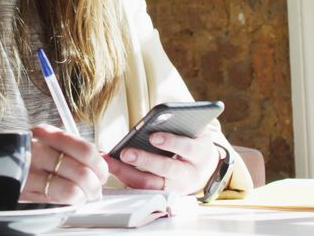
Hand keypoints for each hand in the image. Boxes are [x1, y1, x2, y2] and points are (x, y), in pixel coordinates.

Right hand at [21, 124, 108, 204]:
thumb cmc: (26, 154)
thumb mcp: (45, 142)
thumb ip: (70, 148)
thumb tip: (99, 161)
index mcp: (46, 133)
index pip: (84, 149)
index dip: (99, 165)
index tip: (102, 173)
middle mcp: (38, 150)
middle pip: (82, 170)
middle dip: (95, 185)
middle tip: (96, 189)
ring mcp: (30, 171)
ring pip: (72, 188)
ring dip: (85, 195)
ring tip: (85, 195)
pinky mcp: (25, 189)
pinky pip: (59, 197)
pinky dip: (73, 200)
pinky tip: (71, 199)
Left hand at [102, 132, 219, 194]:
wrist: (203, 169)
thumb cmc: (192, 143)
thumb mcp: (193, 132)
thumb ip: (178, 125)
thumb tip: (156, 117)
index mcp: (200, 153)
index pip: (187, 148)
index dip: (171, 143)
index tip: (153, 136)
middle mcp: (190, 174)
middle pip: (167, 169)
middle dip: (145, 160)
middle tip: (126, 153)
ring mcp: (177, 188)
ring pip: (151, 184)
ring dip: (128, 173)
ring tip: (110, 161)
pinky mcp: (162, 195)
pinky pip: (143, 190)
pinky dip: (126, 179)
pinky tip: (112, 167)